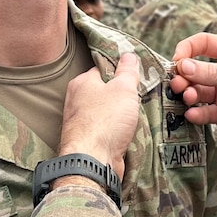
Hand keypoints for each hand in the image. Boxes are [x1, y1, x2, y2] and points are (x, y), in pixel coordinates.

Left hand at [59, 52, 139, 178]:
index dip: (121, 71)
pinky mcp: (88, 140)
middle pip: (105, 91)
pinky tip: (128, 133)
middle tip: (140, 97)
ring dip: (122, 115)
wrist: (93, 161)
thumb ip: (127, 71)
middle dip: (123, 95)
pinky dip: (117, 130)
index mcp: (81, 82)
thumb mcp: (123, 88)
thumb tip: (129, 55)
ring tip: (137, 116)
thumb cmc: (106, 120)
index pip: (103, 68)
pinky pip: (106, 129)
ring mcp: (81, 122)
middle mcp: (77, 100)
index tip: (137, 76)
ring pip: (107, 111)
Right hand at [170, 34, 216, 169]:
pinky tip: (194, 114)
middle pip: (194, 69)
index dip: (187, 49)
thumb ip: (211, 72)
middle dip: (183, 76)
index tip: (178, 61)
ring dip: (188, 94)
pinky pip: (203, 112)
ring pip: (196, 91)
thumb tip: (182, 66)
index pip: (203, 43)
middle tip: (178, 84)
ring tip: (188, 97)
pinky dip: (196, 113)